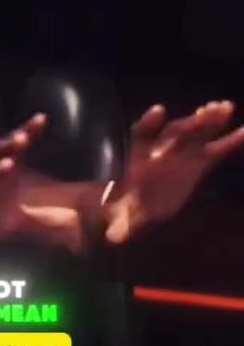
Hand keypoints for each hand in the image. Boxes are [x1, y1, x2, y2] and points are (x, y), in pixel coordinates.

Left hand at [104, 100, 243, 243]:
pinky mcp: (199, 162)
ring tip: (225, 107)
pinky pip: (216, 150)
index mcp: (141, 156)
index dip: (150, 123)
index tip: (159, 112)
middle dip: (190, 122)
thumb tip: (115, 239)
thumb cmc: (128, 208)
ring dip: (209, 120)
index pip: (143, 135)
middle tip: (206, 110)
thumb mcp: (122, 218)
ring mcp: (182, 153)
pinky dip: (230, 141)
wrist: (138, 204)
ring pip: (197, 133)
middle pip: (177, 132)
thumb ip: (122, 224)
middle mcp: (162, 150)